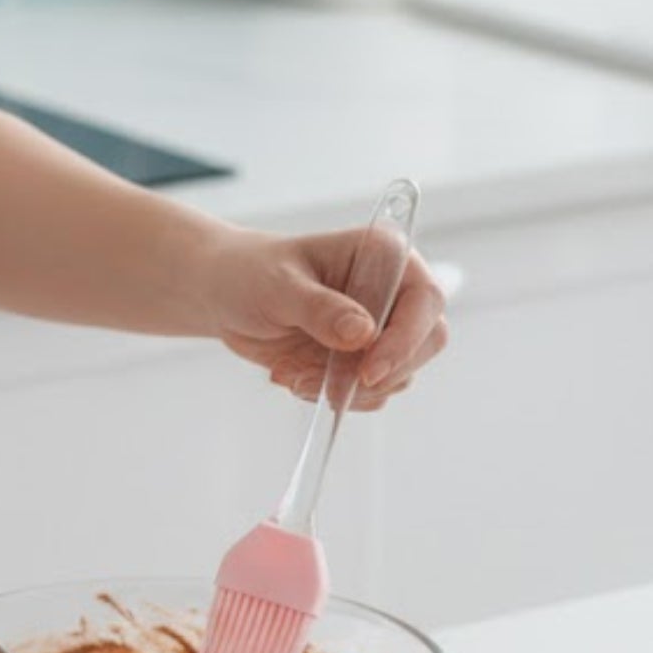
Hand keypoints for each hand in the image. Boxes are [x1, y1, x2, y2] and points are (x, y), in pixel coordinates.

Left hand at [206, 229, 447, 410]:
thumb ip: (319, 309)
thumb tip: (362, 334)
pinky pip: (370, 393)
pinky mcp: (361, 359)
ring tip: (294, 375)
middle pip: (427, 342)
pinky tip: (294, 377)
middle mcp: (391, 291)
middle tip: (332, 387)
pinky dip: (335, 396)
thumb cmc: (251, 273)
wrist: (226, 295)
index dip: (405, 339)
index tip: (369, 371)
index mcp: (382, 255)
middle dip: (382, 374)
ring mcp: (380, 329)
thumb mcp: (278, 286)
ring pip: (399, 375)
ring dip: (349, 389)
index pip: (424, 299)